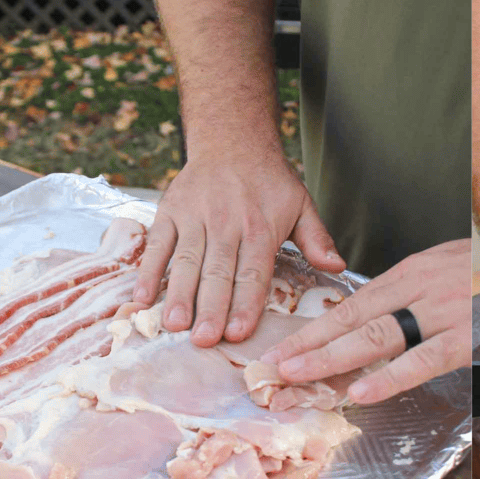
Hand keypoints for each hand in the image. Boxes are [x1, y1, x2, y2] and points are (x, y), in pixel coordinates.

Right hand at [133, 149, 345, 346]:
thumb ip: (316, 239)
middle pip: (218, 272)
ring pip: (187, 261)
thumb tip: (338, 267)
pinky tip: (142, 298)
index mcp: (260, 227)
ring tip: (173, 325)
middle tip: (203, 340)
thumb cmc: (269, 180)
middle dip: (210, 307)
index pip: (253, 272)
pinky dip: (148, 270)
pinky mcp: (170, 211)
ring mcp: (195, 216)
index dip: (245, 304)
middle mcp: (226, 223)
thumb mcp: (301, 204)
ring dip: (179, 294)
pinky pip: (157, 244)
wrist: (232, 138)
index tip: (238, 333)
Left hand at [264, 240, 471, 404]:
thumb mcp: (442, 270)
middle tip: (275, 367)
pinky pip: (421, 361)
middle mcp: (418, 290)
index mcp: (410, 273)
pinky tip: (361, 391)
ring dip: (332, 359)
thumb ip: (408, 295)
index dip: (314, 329)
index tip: (284, 348)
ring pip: (376, 338)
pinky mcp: (465, 339)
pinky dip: (389, 377)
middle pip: (353, 321)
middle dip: (310, 346)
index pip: (351, 305)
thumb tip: (371, 324)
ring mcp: (440, 314)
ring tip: (299, 376)